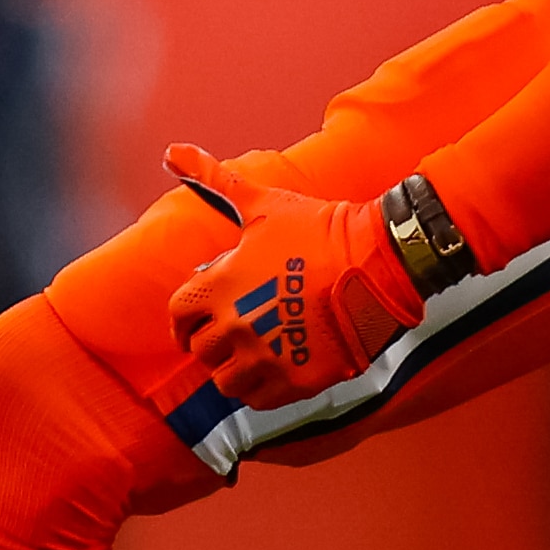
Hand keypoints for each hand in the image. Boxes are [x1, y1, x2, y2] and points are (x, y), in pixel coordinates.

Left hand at [160, 143, 426, 409]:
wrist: (379, 259)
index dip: (187, 317)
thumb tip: (170, 150)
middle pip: (202, 350)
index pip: (178, 316)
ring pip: (226, 381)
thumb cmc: (318, 228)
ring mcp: (264, 356)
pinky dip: (262, 388)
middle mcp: (234, 326)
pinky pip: (259, 399)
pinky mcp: (295, 380)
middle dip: (216, 340)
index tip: (202, 317)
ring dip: (236, 368)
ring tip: (259, 351)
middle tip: (241, 328)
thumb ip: (212, 179)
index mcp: (218, 286)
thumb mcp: (262, 203)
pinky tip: (279, 366)